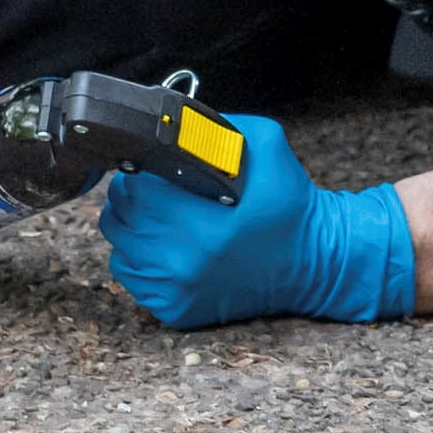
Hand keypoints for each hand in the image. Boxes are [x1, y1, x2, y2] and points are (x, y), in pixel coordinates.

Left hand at [101, 116, 415, 327]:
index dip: (140, 172)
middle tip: (155, 189)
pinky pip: (131, 279)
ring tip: (158, 216)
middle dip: (133, 197)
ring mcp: (176, 292)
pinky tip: (162, 244)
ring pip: (119, 248)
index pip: (135, 189)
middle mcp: (183, 264)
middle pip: (120, 217)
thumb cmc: (289, 206)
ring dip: (132, 227)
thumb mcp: (266, 143)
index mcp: (203, 225)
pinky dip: (138, 259)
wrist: (313, 265)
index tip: (153, 168)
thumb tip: (175, 121)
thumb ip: (217, 125)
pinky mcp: (175, 312)